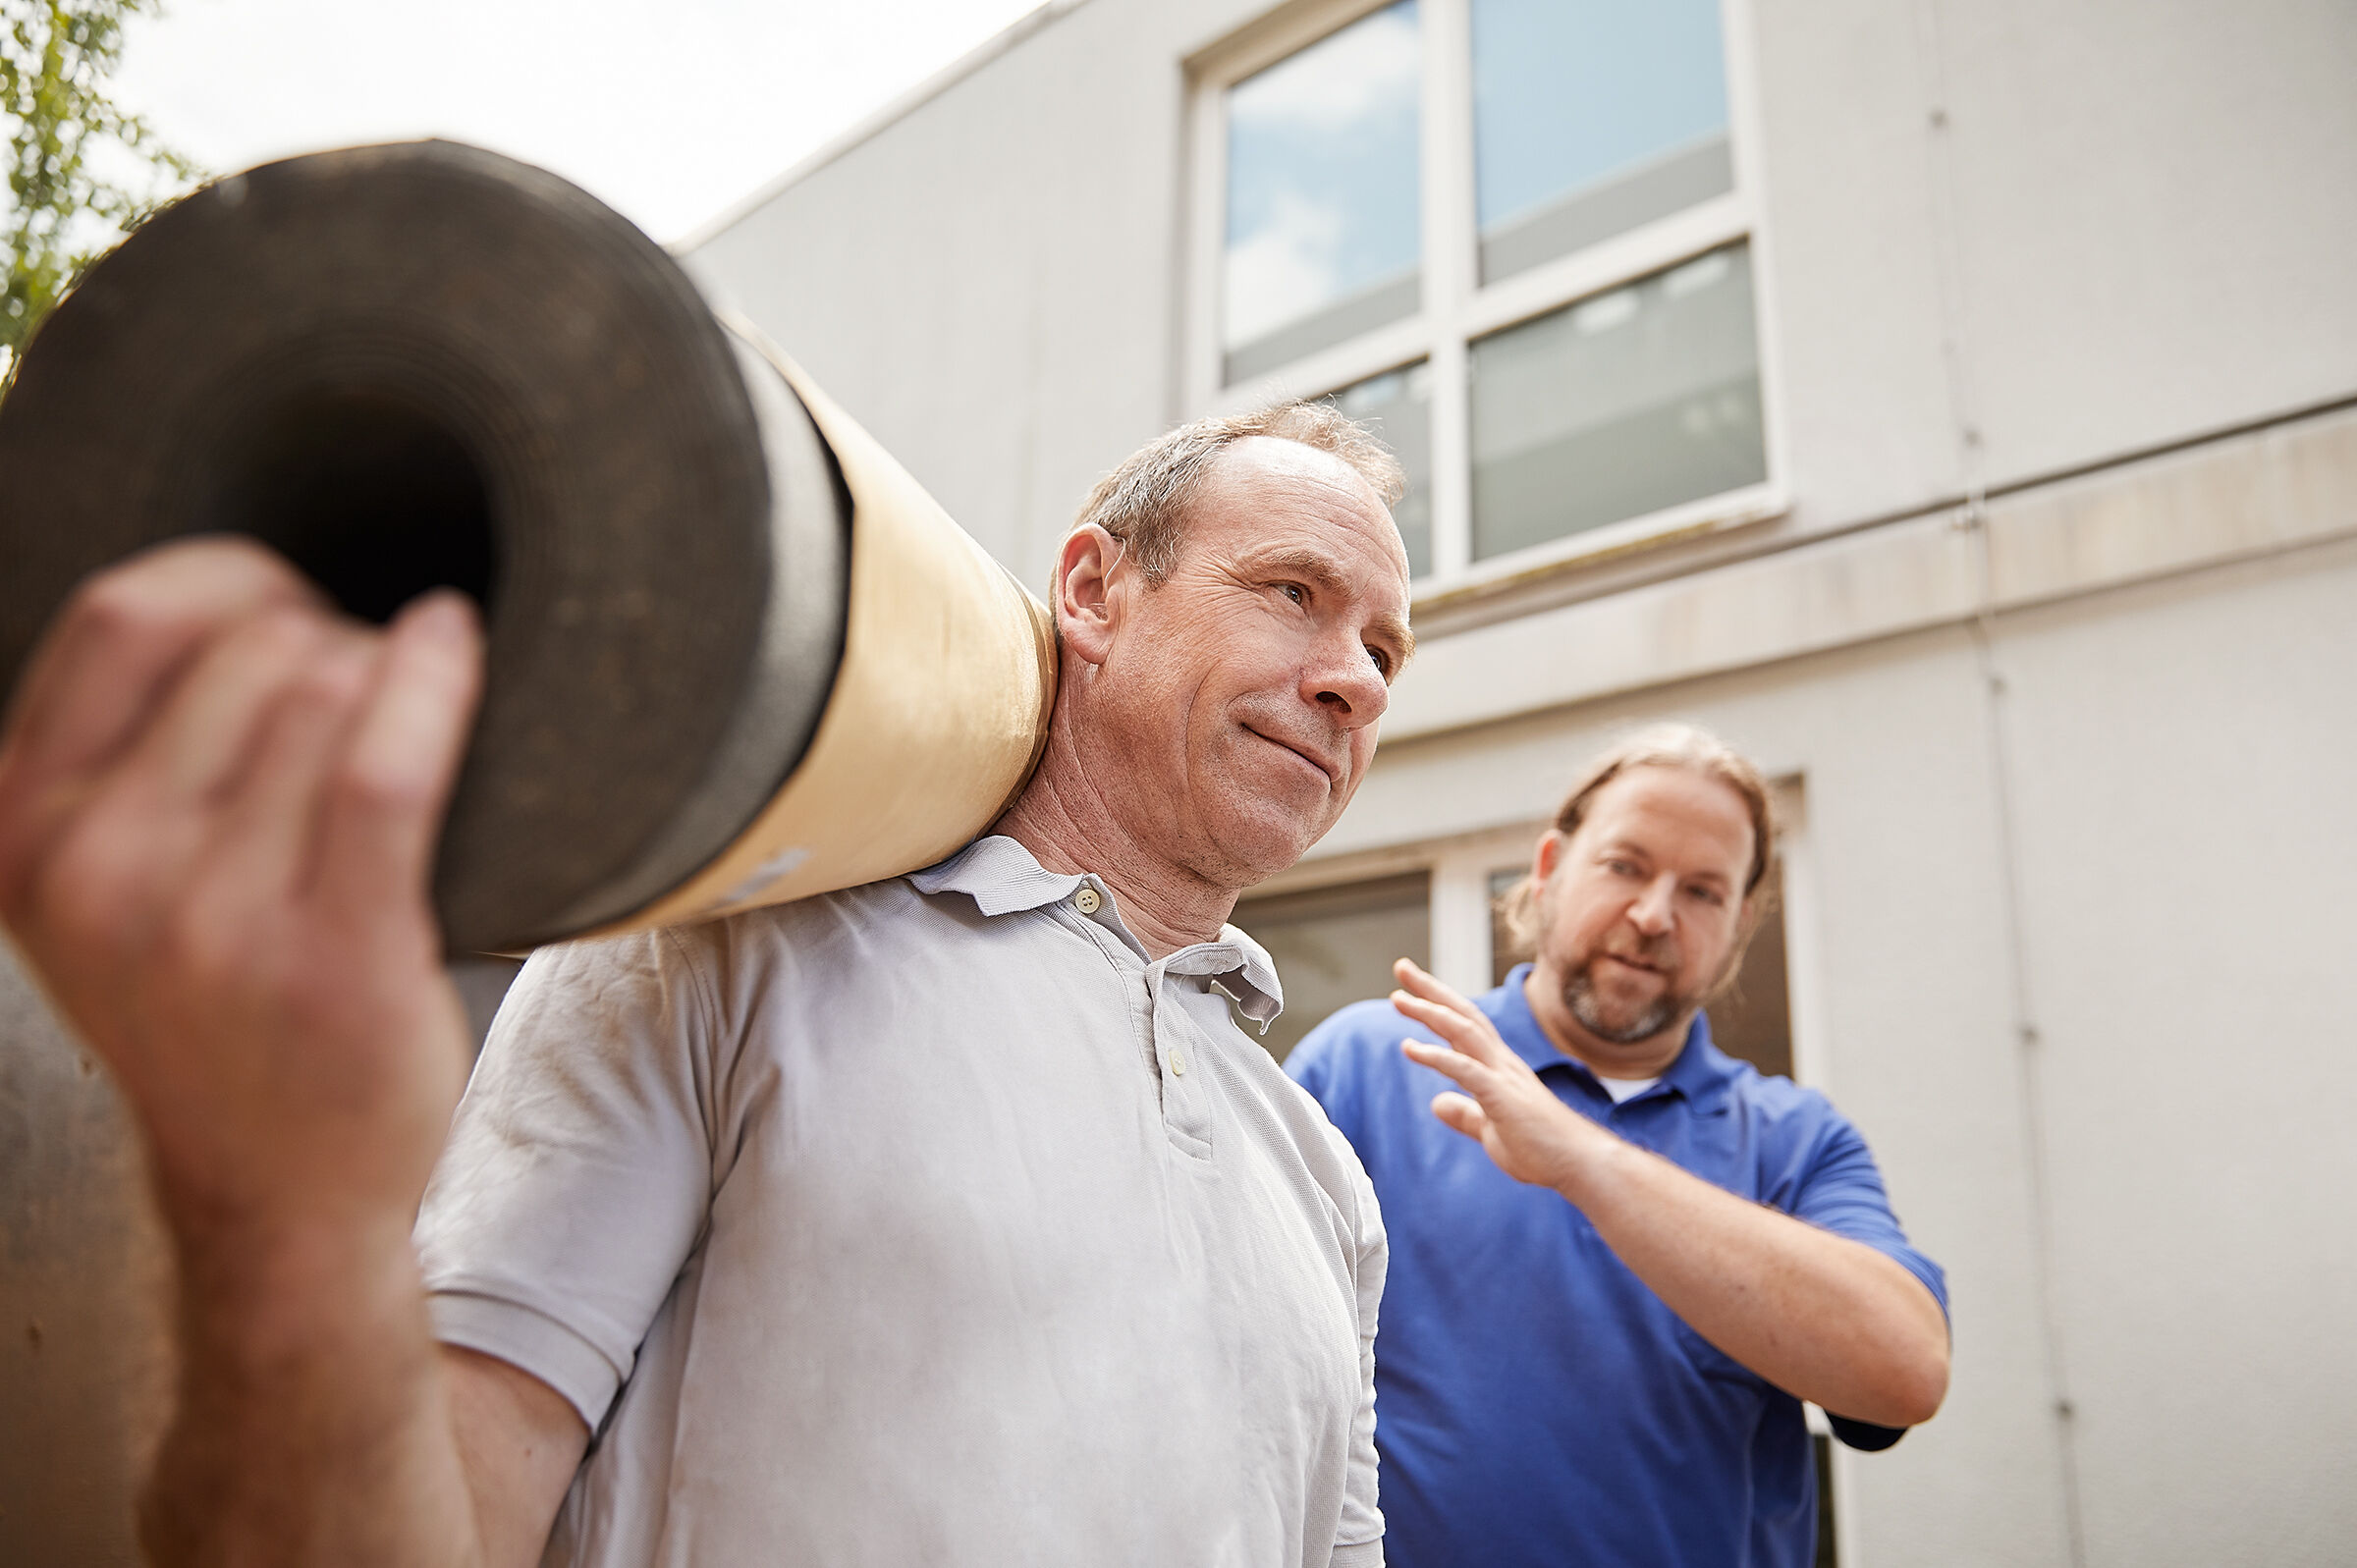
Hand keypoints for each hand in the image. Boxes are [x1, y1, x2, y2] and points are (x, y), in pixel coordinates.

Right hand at [0, 537, 483, 1242]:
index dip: (229, 579)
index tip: (292, 600)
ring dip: (390, 675)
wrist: (276, 1194)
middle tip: (372, 699)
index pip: (120, 616)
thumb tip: (228, 587)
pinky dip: (436, 681)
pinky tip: (456, 649)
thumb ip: (121, 758)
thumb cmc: (214, 1012)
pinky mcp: (329, 954)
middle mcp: (96, 870)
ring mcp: (209, 919)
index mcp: (22, 833)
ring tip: (409, 726)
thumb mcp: (104, 885)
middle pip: (251, 646)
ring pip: (329, 687)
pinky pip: (389, 764)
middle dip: (330, 639)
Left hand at [1391, 957, 1616, 1193]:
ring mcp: (1504, 1077)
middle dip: (1431, 990)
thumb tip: (1436, 1104)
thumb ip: (1465, 1115)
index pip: (1466, 1024)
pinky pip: (1465, 1070)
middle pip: (1463, 1014)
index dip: (1438, 1003)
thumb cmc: (1541, 1150)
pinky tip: (1410, 1048)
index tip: (1409, 989)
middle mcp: (1502, 1063)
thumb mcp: (1491, 1131)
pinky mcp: (1503, 1097)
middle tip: (1401, 967)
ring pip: (1464, 1031)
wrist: (1579, 1165)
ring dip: (1430, 1012)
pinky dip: (1436, 1056)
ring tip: (1399, 999)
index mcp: (1499, 1068)